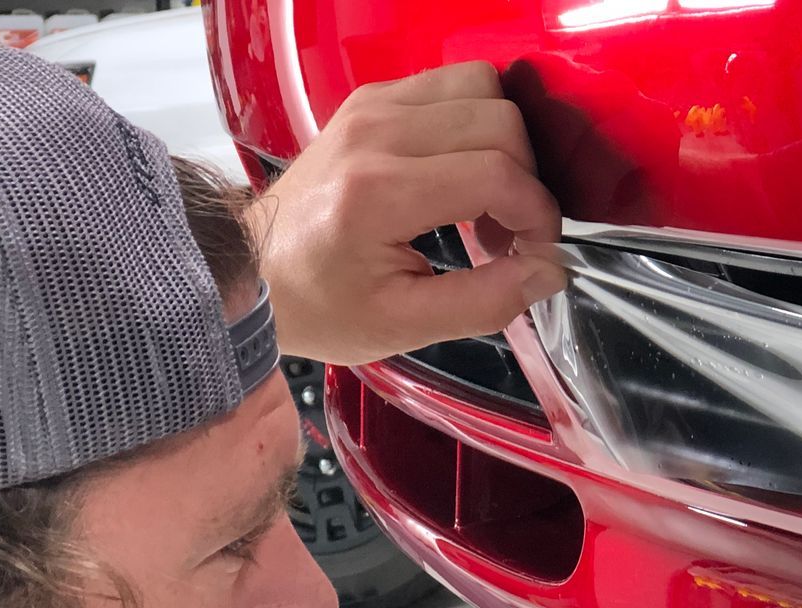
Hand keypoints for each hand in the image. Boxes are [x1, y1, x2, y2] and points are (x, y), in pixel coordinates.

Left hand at [246, 63, 567, 365]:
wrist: (252, 272)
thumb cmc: (319, 305)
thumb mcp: (403, 326)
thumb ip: (485, 302)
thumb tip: (550, 272)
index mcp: (380, 192)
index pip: (496, 173)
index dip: (537, 214)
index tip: (538, 252)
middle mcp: (376, 133)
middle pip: (500, 121)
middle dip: (527, 180)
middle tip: (513, 234)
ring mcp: (371, 107)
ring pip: (481, 87)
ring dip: (505, 144)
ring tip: (490, 202)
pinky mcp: (370, 100)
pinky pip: (450, 86)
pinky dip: (474, 125)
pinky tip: (461, 177)